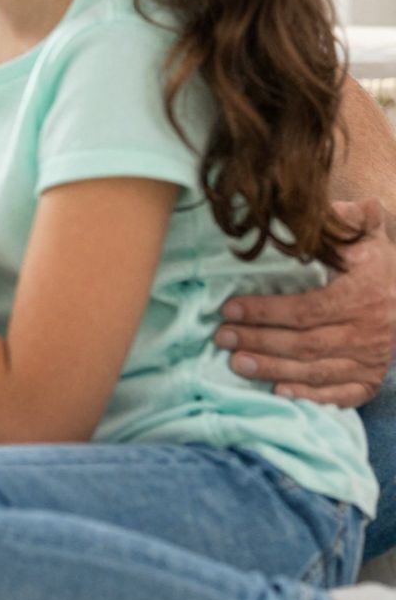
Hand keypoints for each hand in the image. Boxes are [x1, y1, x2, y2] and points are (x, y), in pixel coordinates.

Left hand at [215, 198, 395, 405]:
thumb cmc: (378, 266)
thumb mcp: (367, 238)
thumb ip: (349, 219)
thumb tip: (326, 205)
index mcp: (363, 296)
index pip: (308, 309)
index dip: (266, 311)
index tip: (229, 308)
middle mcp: (370, 333)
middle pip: (305, 343)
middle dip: (259, 341)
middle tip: (222, 337)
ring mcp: (372, 359)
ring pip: (316, 370)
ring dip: (273, 369)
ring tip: (236, 363)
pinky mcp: (371, 378)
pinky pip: (341, 394)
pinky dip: (310, 395)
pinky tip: (279, 391)